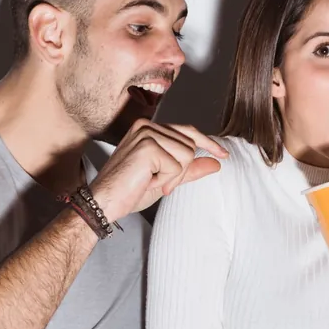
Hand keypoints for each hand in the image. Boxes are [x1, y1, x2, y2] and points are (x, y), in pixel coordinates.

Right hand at [91, 120, 228, 222]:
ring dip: (173, 177)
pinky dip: (167, 180)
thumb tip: (216, 162)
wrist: (104, 203)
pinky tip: (147, 182)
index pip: (187, 131)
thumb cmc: (129, 191)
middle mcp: (147, 126)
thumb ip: (190, 169)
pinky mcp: (147, 146)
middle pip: (190, 145)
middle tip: (159, 182)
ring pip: (187, 155)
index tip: (224, 155)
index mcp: (149, 129)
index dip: (208, 143)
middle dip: (181, 170)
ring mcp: (146, 134)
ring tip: (151, 181)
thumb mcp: (166, 179)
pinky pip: (177, 166)